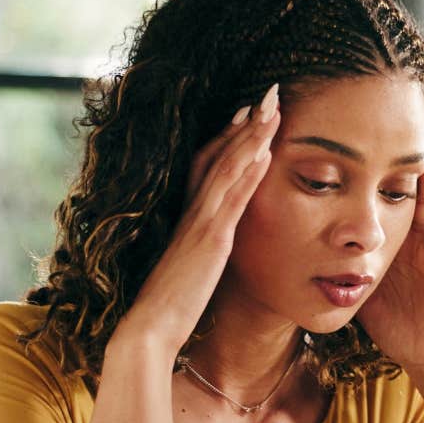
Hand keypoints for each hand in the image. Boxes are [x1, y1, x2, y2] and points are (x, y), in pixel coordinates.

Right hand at [113, 84, 280, 356]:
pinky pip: (233, 200)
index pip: (206, 165)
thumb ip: (197, 252)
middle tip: (268, 94)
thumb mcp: (188, 271)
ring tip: (274, 108)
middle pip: (218, 155)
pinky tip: (265, 153)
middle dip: (245, 123)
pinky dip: (248, 173)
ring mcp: (201, 224)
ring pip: (227, 168)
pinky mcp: (211, 241)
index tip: (245, 113)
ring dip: (253, 136)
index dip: (226, 137)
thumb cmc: (167, 307)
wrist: (150, 328)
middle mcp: (192, 213)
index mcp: (186, 219)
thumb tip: (207, 248)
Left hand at [356, 119, 423, 373]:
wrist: (422, 351)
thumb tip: (296, 249)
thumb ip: (334, 262)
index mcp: (386, 235)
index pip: (375, 187)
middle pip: (401, 180)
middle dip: (398, 146)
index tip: (354, 126)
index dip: (366, 160)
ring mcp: (423, 242)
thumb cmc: (392, 321)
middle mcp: (407, 232)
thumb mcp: (356, 282)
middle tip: (397, 106)